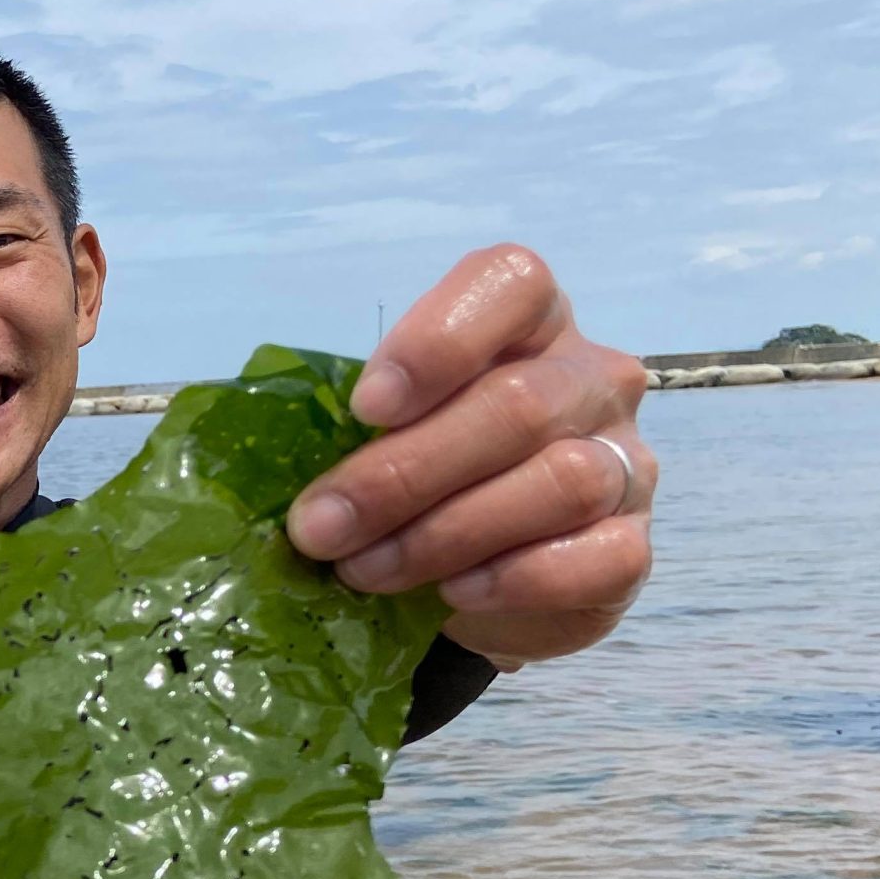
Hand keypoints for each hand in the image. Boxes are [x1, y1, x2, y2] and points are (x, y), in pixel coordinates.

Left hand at [284, 245, 654, 666]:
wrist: (466, 581)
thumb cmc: (410, 485)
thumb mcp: (368, 437)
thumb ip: (336, 423)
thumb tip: (247, 447)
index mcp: (527, 323)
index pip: (512, 284)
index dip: (437, 340)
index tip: (364, 406)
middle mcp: (589, 379)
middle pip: (516, 403)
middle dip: (401, 472)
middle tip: (319, 528)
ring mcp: (624, 462)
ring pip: (559, 480)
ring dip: (445, 532)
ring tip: (367, 571)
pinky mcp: (633, 548)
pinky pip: (598, 556)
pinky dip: (517, 577)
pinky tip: (452, 595)